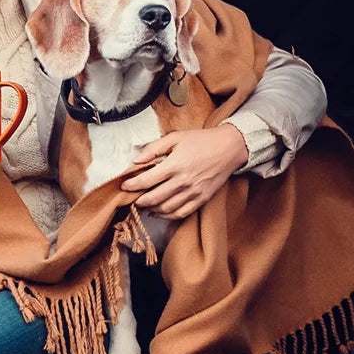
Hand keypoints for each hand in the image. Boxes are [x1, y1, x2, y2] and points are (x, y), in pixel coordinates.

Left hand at [120, 124, 248, 219]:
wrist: (229, 148)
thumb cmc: (201, 141)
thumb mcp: (175, 137)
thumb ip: (154, 148)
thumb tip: (136, 160)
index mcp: (175, 165)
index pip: (146, 181)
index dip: (132, 185)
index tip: (124, 186)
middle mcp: (183, 181)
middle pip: (154, 198)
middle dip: (139, 201)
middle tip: (132, 199)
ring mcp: (193, 192)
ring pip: (166, 209)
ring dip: (151, 209)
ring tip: (144, 205)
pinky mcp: (201, 199)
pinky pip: (181, 213)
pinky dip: (167, 216)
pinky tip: (159, 212)